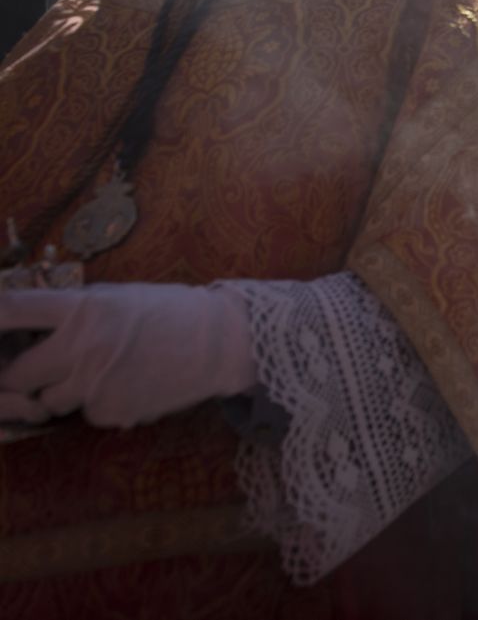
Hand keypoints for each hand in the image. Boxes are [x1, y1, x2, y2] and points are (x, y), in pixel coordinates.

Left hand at [0, 282, 255, 428]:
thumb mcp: (119, 298)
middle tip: (42, 369)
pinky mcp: (111, 413)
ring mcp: (95, 384)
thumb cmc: (171, 313)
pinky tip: (129, 386)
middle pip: (16, 374)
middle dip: (23, 375)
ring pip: (48, 401)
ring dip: (63, 393)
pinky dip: (99, 405)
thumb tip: (32, 326)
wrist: (222, 343)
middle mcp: (81, 347)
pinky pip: (86, 414)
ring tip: (101, 374)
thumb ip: (76, 312)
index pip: (12, 311)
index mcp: (82, 309)